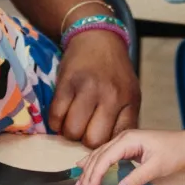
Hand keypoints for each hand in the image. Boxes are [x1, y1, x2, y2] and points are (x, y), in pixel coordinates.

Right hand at [49, 30, 139, 148]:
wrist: (97, 37)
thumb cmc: (114, 70)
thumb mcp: (130, 92)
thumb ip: (125, 119)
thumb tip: (113, 148)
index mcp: (129, 100)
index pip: (117, 138)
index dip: (107, 145)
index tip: (101, 139)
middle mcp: (110, 95)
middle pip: (93, 140)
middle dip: (85, 140)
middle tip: (84, 129)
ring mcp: (87, 89)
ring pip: (72, 131)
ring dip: (69, 132)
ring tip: (72, 121)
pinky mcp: (66, 84)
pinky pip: (55, 117)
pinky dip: (55, 122)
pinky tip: (62, 114)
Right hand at [73, 127, 184, 184]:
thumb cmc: (174, 153)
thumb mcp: (156, 167)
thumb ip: (137, 179)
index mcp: (128, 139)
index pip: (105, 158)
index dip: (95, 174)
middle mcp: (122, 138)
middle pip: (99, 156)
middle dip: (87, 174)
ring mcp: (124, 141)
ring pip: (100, 155)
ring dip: (88, 170)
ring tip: (79, 184)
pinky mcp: (127, 147)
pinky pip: (105, 155)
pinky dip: (94, 163)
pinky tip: (84, 166)